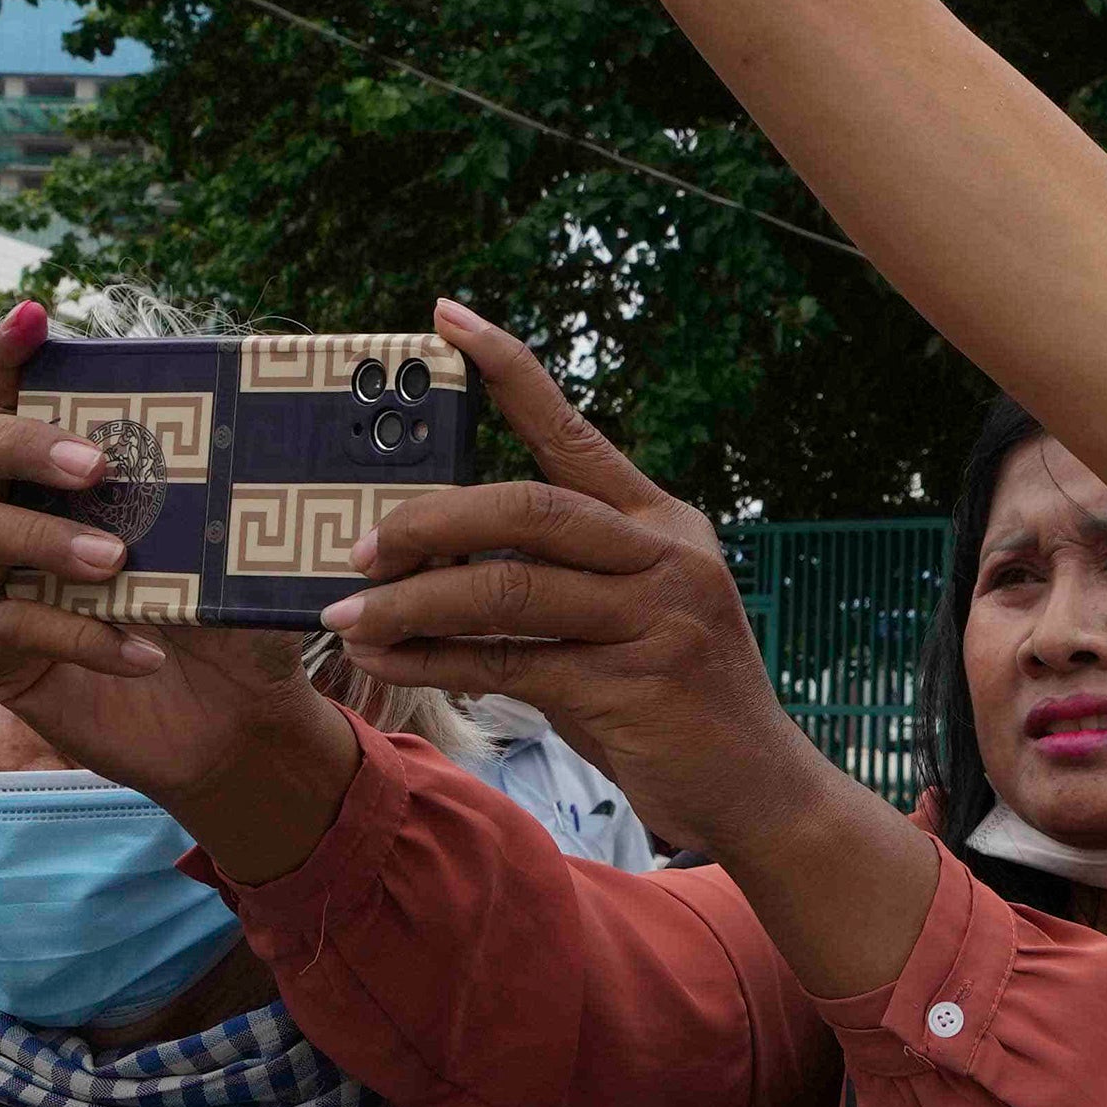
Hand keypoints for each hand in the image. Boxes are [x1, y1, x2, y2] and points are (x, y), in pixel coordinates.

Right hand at [0, 304, 361, 838]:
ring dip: (41, 539)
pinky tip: (143, 650)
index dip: (12, 352)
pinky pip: (8, 630)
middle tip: (98, 467)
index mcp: (68, 473)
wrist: (245, 720)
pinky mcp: (7, 660)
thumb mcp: (247, 546)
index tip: (37, 315)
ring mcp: (2, 586)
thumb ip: (238, 488)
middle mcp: (18, 517)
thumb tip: (274, 416)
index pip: (18, 394)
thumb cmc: (238, 615)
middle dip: (19, 445)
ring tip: (117, 563)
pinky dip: (78, 636)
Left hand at [316, 304, 848, 864]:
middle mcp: (666, 557)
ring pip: (508, 590)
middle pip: (528, 509)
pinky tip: (389, 662)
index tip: (444, 317)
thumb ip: (549, 583)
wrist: (756, 789)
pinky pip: (510, 664)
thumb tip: (432, 566)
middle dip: (430, 523)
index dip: (507, 370)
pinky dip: (436, 661)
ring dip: (414, 603)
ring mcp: (658, 620)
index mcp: (660, 524)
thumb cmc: (672, 698)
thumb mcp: (624, 619)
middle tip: (360, 546)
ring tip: (349, 614)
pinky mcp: (636, 686)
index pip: (572, 432)